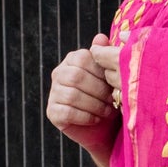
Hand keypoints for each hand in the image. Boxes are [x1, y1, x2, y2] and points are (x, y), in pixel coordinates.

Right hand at [47, 33, 117, 166]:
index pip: (84, 58)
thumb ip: (107, 57)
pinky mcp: (52, 112)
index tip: (115, 85)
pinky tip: (96, 119)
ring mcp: (53, 92)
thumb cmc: (113, 99)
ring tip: (107, 111)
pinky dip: (86, 117)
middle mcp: (59, 73)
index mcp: (73, 60)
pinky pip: (67, 112)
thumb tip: (100, 37)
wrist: (107, 129)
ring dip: (94, 105)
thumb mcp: (114, 76)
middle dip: (99, 91)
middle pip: (76, 77)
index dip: (101, 73)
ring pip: (71, 95)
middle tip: (113, 100)